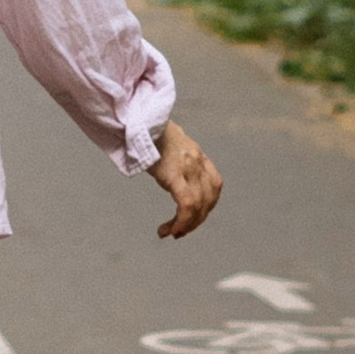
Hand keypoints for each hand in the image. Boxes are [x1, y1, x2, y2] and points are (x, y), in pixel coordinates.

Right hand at [148, 120, 221, 239]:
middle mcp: (197, 162)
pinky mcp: (174, 174)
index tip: (194, 217)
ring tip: (173, 232)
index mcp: (198, 155)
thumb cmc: (149, 132)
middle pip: (209, 199)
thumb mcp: (170, 145)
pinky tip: (170, 229)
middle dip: (197, 220)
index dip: (207, 205)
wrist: (140, 120)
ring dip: (187, 225)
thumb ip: (176, 159)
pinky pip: (186, 205)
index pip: (214, 185)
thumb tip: (169, 170)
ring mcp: (188, 168)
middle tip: (181, 231)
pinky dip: (182, 222)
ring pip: (198, 206)